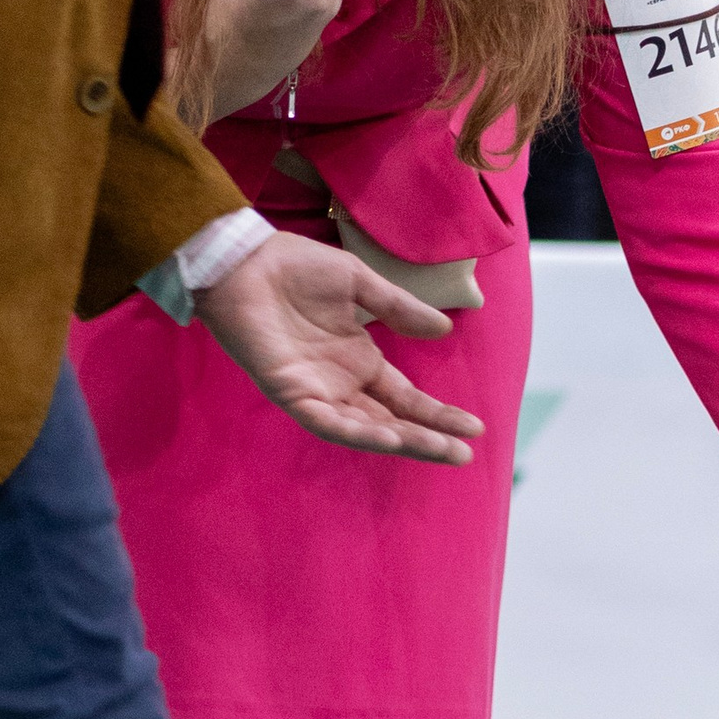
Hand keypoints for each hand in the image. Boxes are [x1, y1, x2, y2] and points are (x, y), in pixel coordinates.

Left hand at [195, 233, 482, 463]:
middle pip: (392, 422)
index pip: (406, 399)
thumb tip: (444, 329)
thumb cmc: (295, 267)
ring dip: (403, 443)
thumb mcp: (358, 282)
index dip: (439, 414)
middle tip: (464, 456)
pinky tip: (390, 438)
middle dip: (428, 439)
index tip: (475, 427)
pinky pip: (328, 422)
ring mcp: (316, 391)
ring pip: (366, 429)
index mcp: (359, 361)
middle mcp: (341, 383)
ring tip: (439, 450)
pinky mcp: (290, 392)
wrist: (243, 261)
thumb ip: (399, 308)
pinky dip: (358, 433)